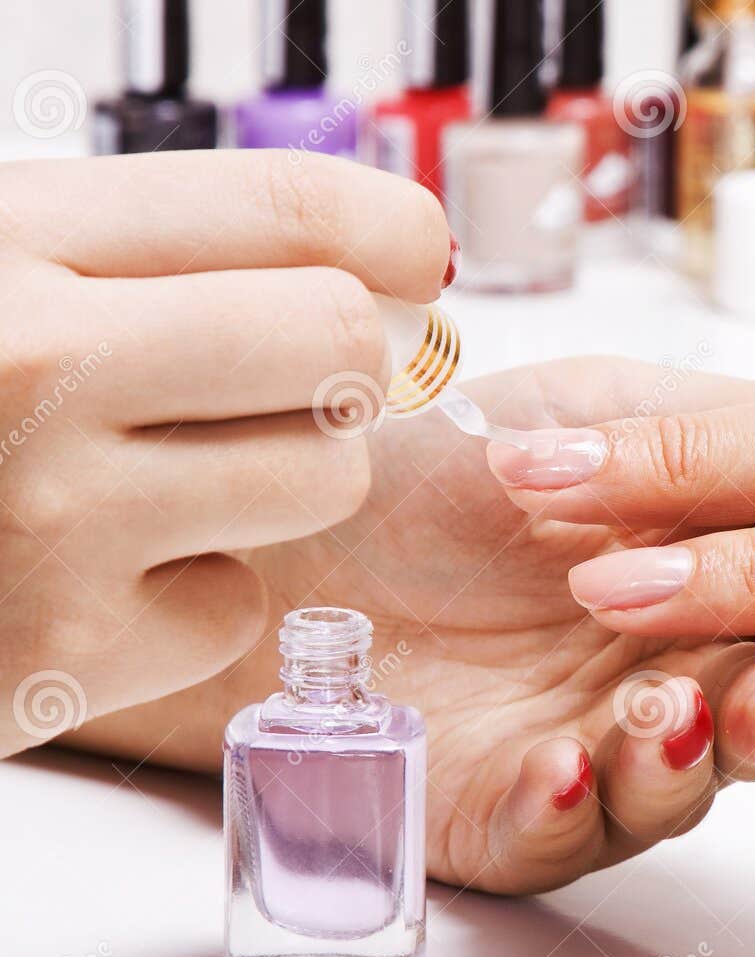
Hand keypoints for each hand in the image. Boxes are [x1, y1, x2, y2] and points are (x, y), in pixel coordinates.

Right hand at [0, 151, 450, 755]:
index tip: (418, 258)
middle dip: (335, 368)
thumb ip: (145, 257)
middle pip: (341, 346)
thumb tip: (379, 269)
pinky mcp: (62, 654)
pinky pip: (235, 607)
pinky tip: (98, 573)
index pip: (283, 207)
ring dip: (273, 481)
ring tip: (162, 477)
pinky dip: (190, 598)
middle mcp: (30, 366)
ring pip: (323, 479)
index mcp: (7, 239)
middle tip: (275, 383)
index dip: (392, 230)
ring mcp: (50, 518)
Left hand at [71, 360, 754, 893]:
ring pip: (672, 788)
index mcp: (691, 591)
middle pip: (748, 717)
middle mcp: (653, 677)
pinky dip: (568, 810)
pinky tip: (562, 765)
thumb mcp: (586, 409)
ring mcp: (585, 753)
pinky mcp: (503, 818)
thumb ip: (705, 428)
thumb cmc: (434, 466)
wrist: (287, 527)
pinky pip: (553, 838)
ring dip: (681, 759)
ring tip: (665, 712)